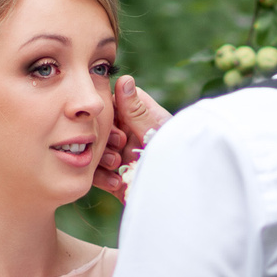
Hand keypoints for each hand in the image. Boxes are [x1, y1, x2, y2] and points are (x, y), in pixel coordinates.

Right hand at [93, 75, 172, 203]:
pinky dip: (103, 177)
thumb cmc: (177, 159)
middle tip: (121, 144)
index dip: (108, 110)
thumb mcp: (157, 134)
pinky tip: (117, 182)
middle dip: (105, 136)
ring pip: (94, 149)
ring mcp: (121, 154)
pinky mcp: (115, 176)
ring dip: (103, 157)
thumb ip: (137, 111)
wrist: (182, 197)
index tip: (113, 121)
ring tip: (118, 164)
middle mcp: (128, 133)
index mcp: (140, 115)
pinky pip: (97, 173)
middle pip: (100, 126)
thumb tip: (124, 79)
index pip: (114, 101)